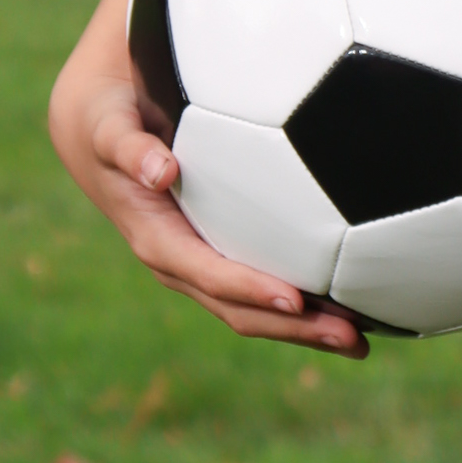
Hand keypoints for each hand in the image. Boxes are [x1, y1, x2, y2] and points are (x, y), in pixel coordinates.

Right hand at [49, 36, 364, 357]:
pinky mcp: (221, 254)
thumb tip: (161, 170)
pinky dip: (304, 303)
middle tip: (352, 337)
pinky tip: (350, 304)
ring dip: (306, 327)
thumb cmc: (110, 122)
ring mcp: (202, 264)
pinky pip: (263, 288)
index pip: (211, 274)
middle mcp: (182, 264)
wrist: (100, 133)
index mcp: (158, 241)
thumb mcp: (110, 129)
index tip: (295, 298)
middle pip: (241, 308)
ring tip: (361, 341)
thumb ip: (130, 147)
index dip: (251, 289)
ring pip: (256, 309)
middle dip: (294, 327)